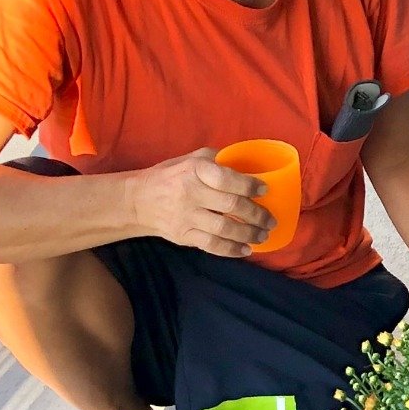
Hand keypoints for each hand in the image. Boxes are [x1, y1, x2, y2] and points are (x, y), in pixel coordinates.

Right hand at [129, 147, 274, 256]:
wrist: (137, 200)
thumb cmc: (170, 176)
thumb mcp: (190, 159)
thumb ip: (217, 159)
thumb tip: (246, 163)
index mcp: (194, 170)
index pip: (227, 179)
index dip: (249, 185)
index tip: (265, 190)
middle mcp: (190, 193)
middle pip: (230, 205)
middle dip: (256, 214)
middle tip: (271, 220)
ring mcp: (186, 216)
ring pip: (223, 228)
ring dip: (248, 234)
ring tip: (263, 235)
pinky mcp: (183, 235)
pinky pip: (211, 245)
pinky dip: (231, 250)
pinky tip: (245, 250)